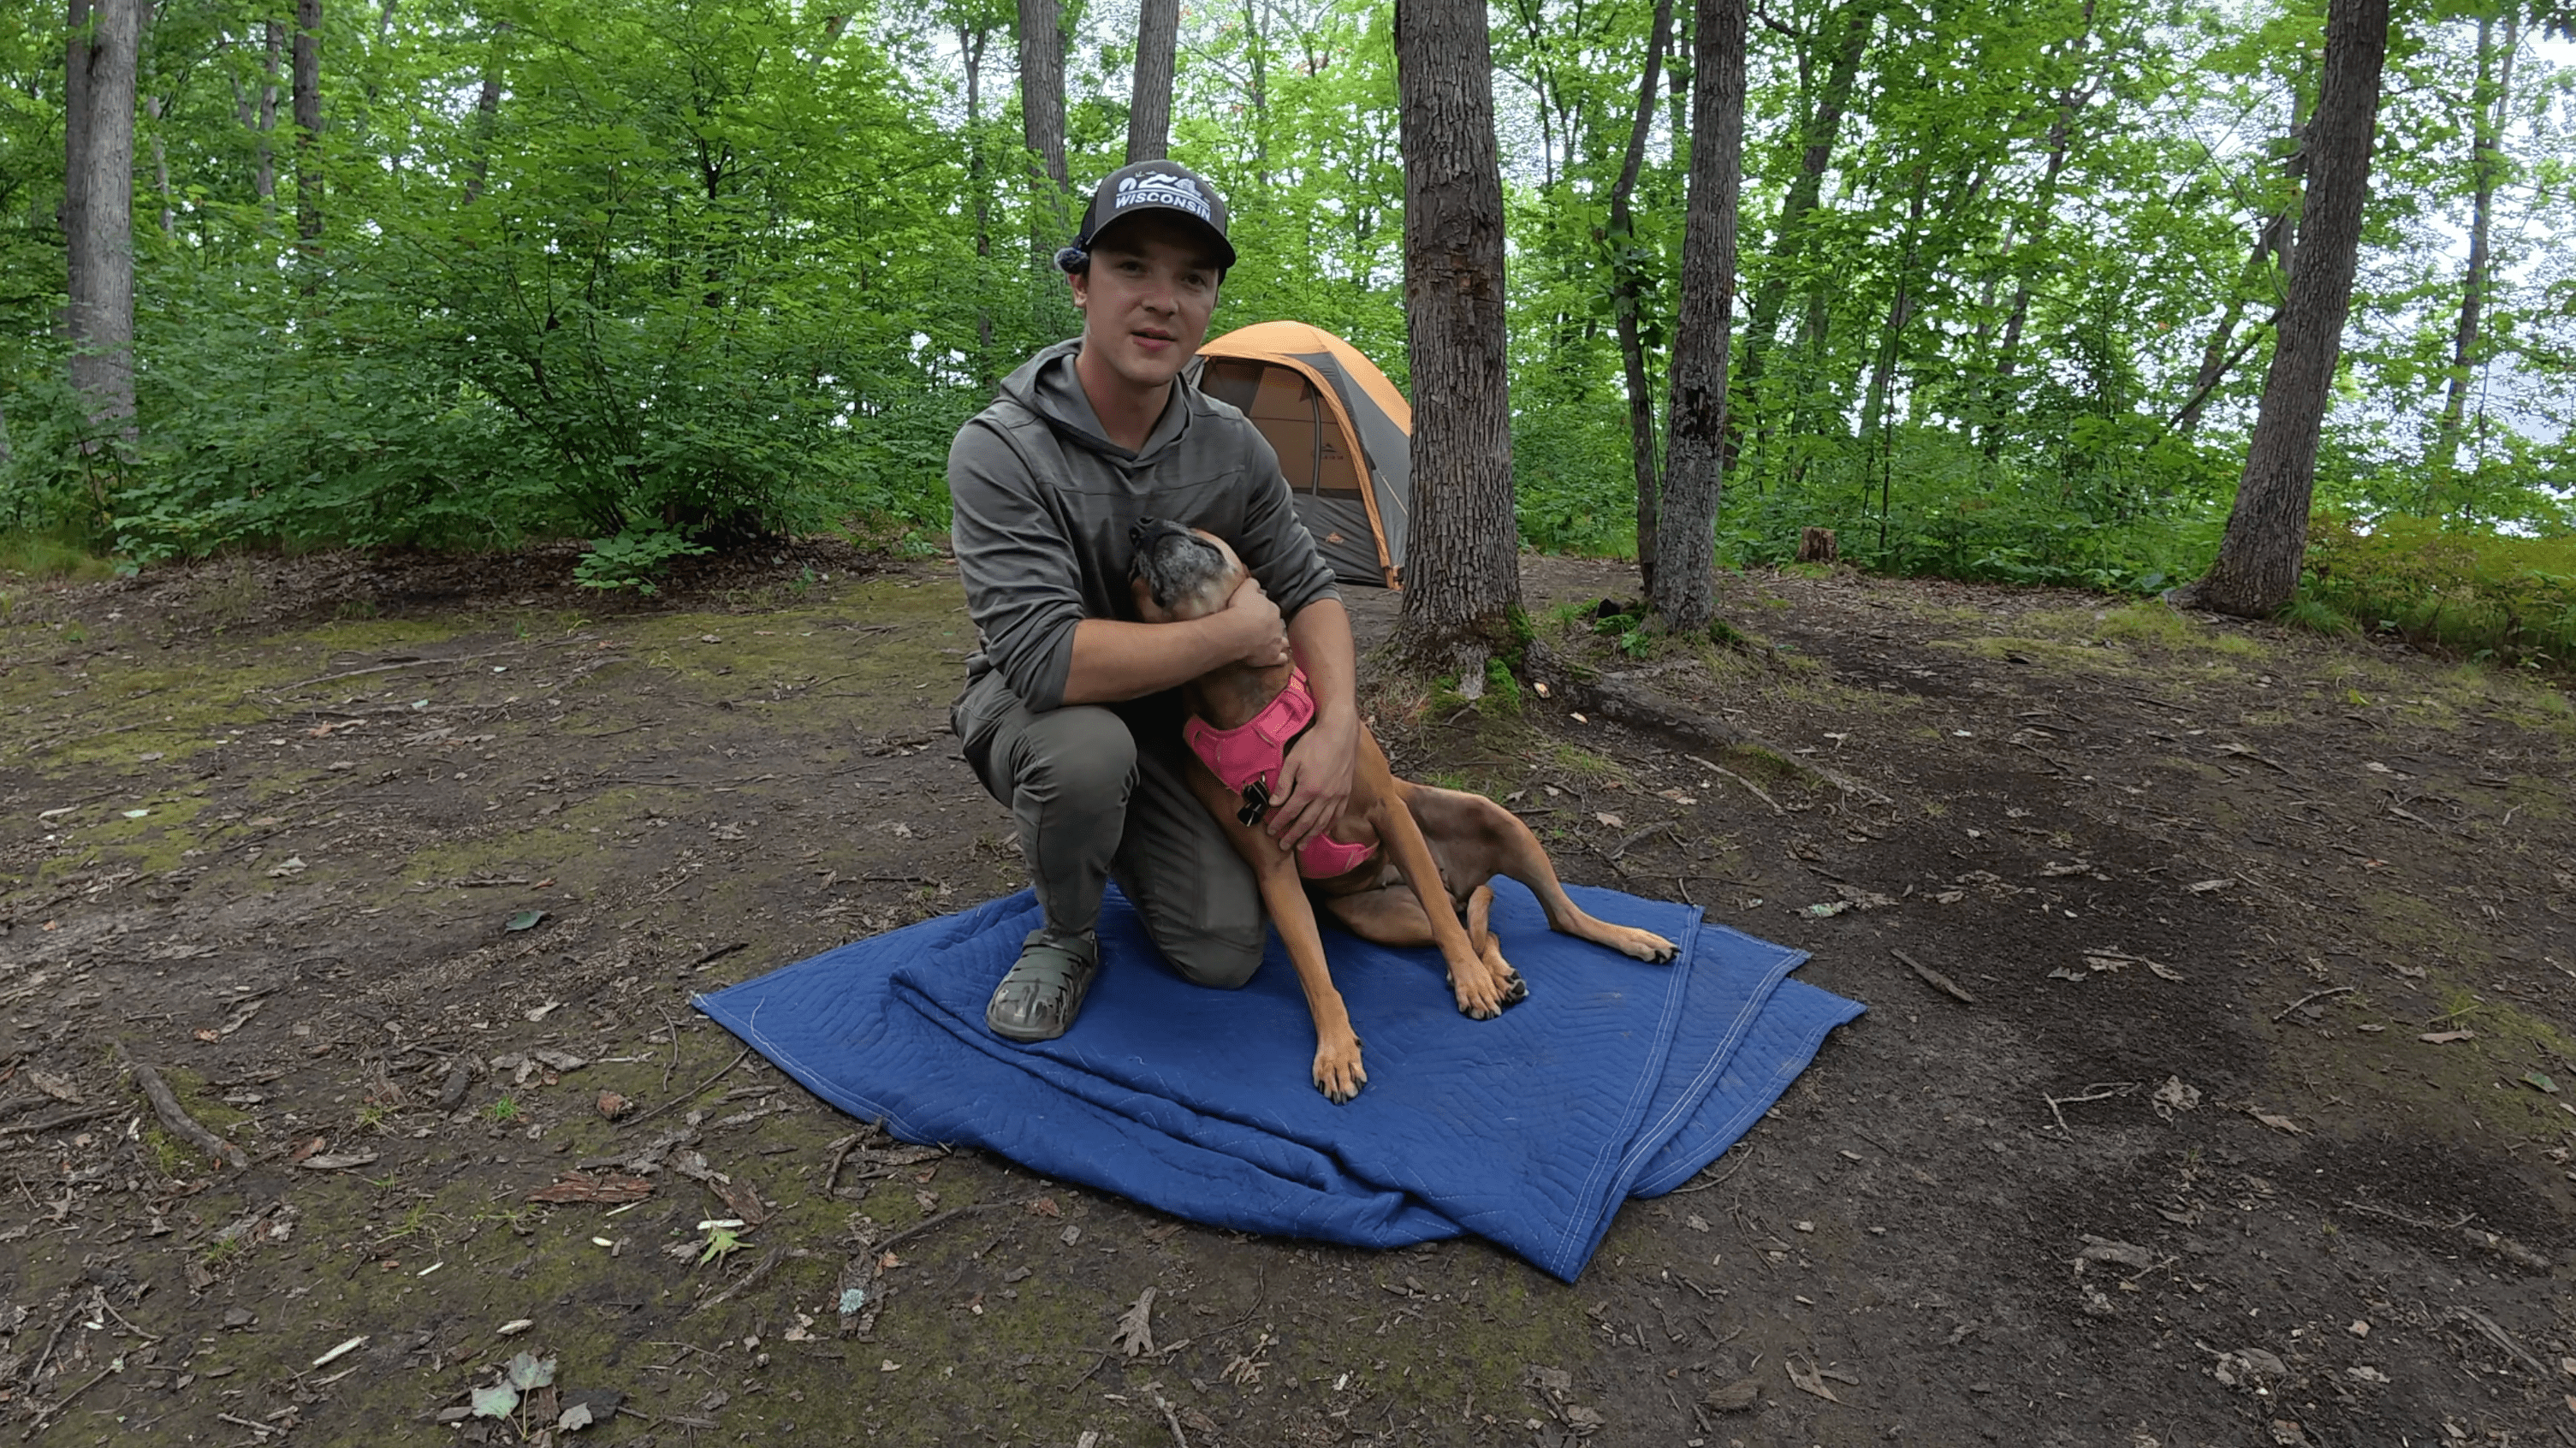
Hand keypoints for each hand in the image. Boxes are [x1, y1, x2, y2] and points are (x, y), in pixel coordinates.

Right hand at [1218, 576, 1289, 668]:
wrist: (1240, 631)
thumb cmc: (1241, 609)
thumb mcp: (1246, 589)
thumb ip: (1252, 584)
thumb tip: (1255, 582)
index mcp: (1272, 609)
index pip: (1271, 609)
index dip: (1264, 612)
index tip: (1257, 613)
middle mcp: (1278, 625)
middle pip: (1277, 625)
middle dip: (1272, 627)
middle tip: (1262, 629)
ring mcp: (1277, 642)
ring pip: (1284, 642)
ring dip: (1281, 642)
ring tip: (1275, 643)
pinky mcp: (1273, 657)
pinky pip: (1281, 659)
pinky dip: (1281, 659)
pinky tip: (1279, 659)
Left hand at [1268, 709, 1356, 851]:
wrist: (1340, 732)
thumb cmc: (1315, 742)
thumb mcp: (1292, 760)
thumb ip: (1283, 784)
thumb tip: (1274, 802)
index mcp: (1308, 789)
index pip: (1289, 813)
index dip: (1279, 824)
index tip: (1271, 831)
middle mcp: (1324, 796)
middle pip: (1306, 823)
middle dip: (1293, 837)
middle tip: (1284, 847)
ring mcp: (1337, 796)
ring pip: (1322, 823)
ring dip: (1311, 836)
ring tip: (1302, 846)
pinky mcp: (1345, 792)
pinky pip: (1337, 815)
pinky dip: (1328, 826)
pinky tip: (1323, 830)